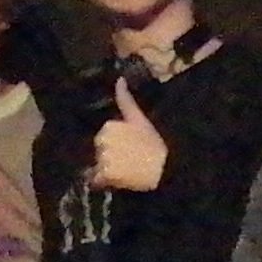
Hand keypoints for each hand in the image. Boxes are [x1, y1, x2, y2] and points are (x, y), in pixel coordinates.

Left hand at [92, 76, 167, 192]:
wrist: (164, 168)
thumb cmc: (154, 144)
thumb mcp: (140, 119)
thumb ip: (126, 100)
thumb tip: (119, 79)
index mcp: (109, 125)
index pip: (104, 138)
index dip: (116, 145)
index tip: (131, 149)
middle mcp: (103, 140)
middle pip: (100, 151)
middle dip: (110, 157)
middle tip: (130, 161)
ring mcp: (104, 157)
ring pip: (98, 165)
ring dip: (107, 170)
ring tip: (127, 171)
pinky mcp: (106, 173)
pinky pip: (97, 180)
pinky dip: (103, 183)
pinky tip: (118, 181)